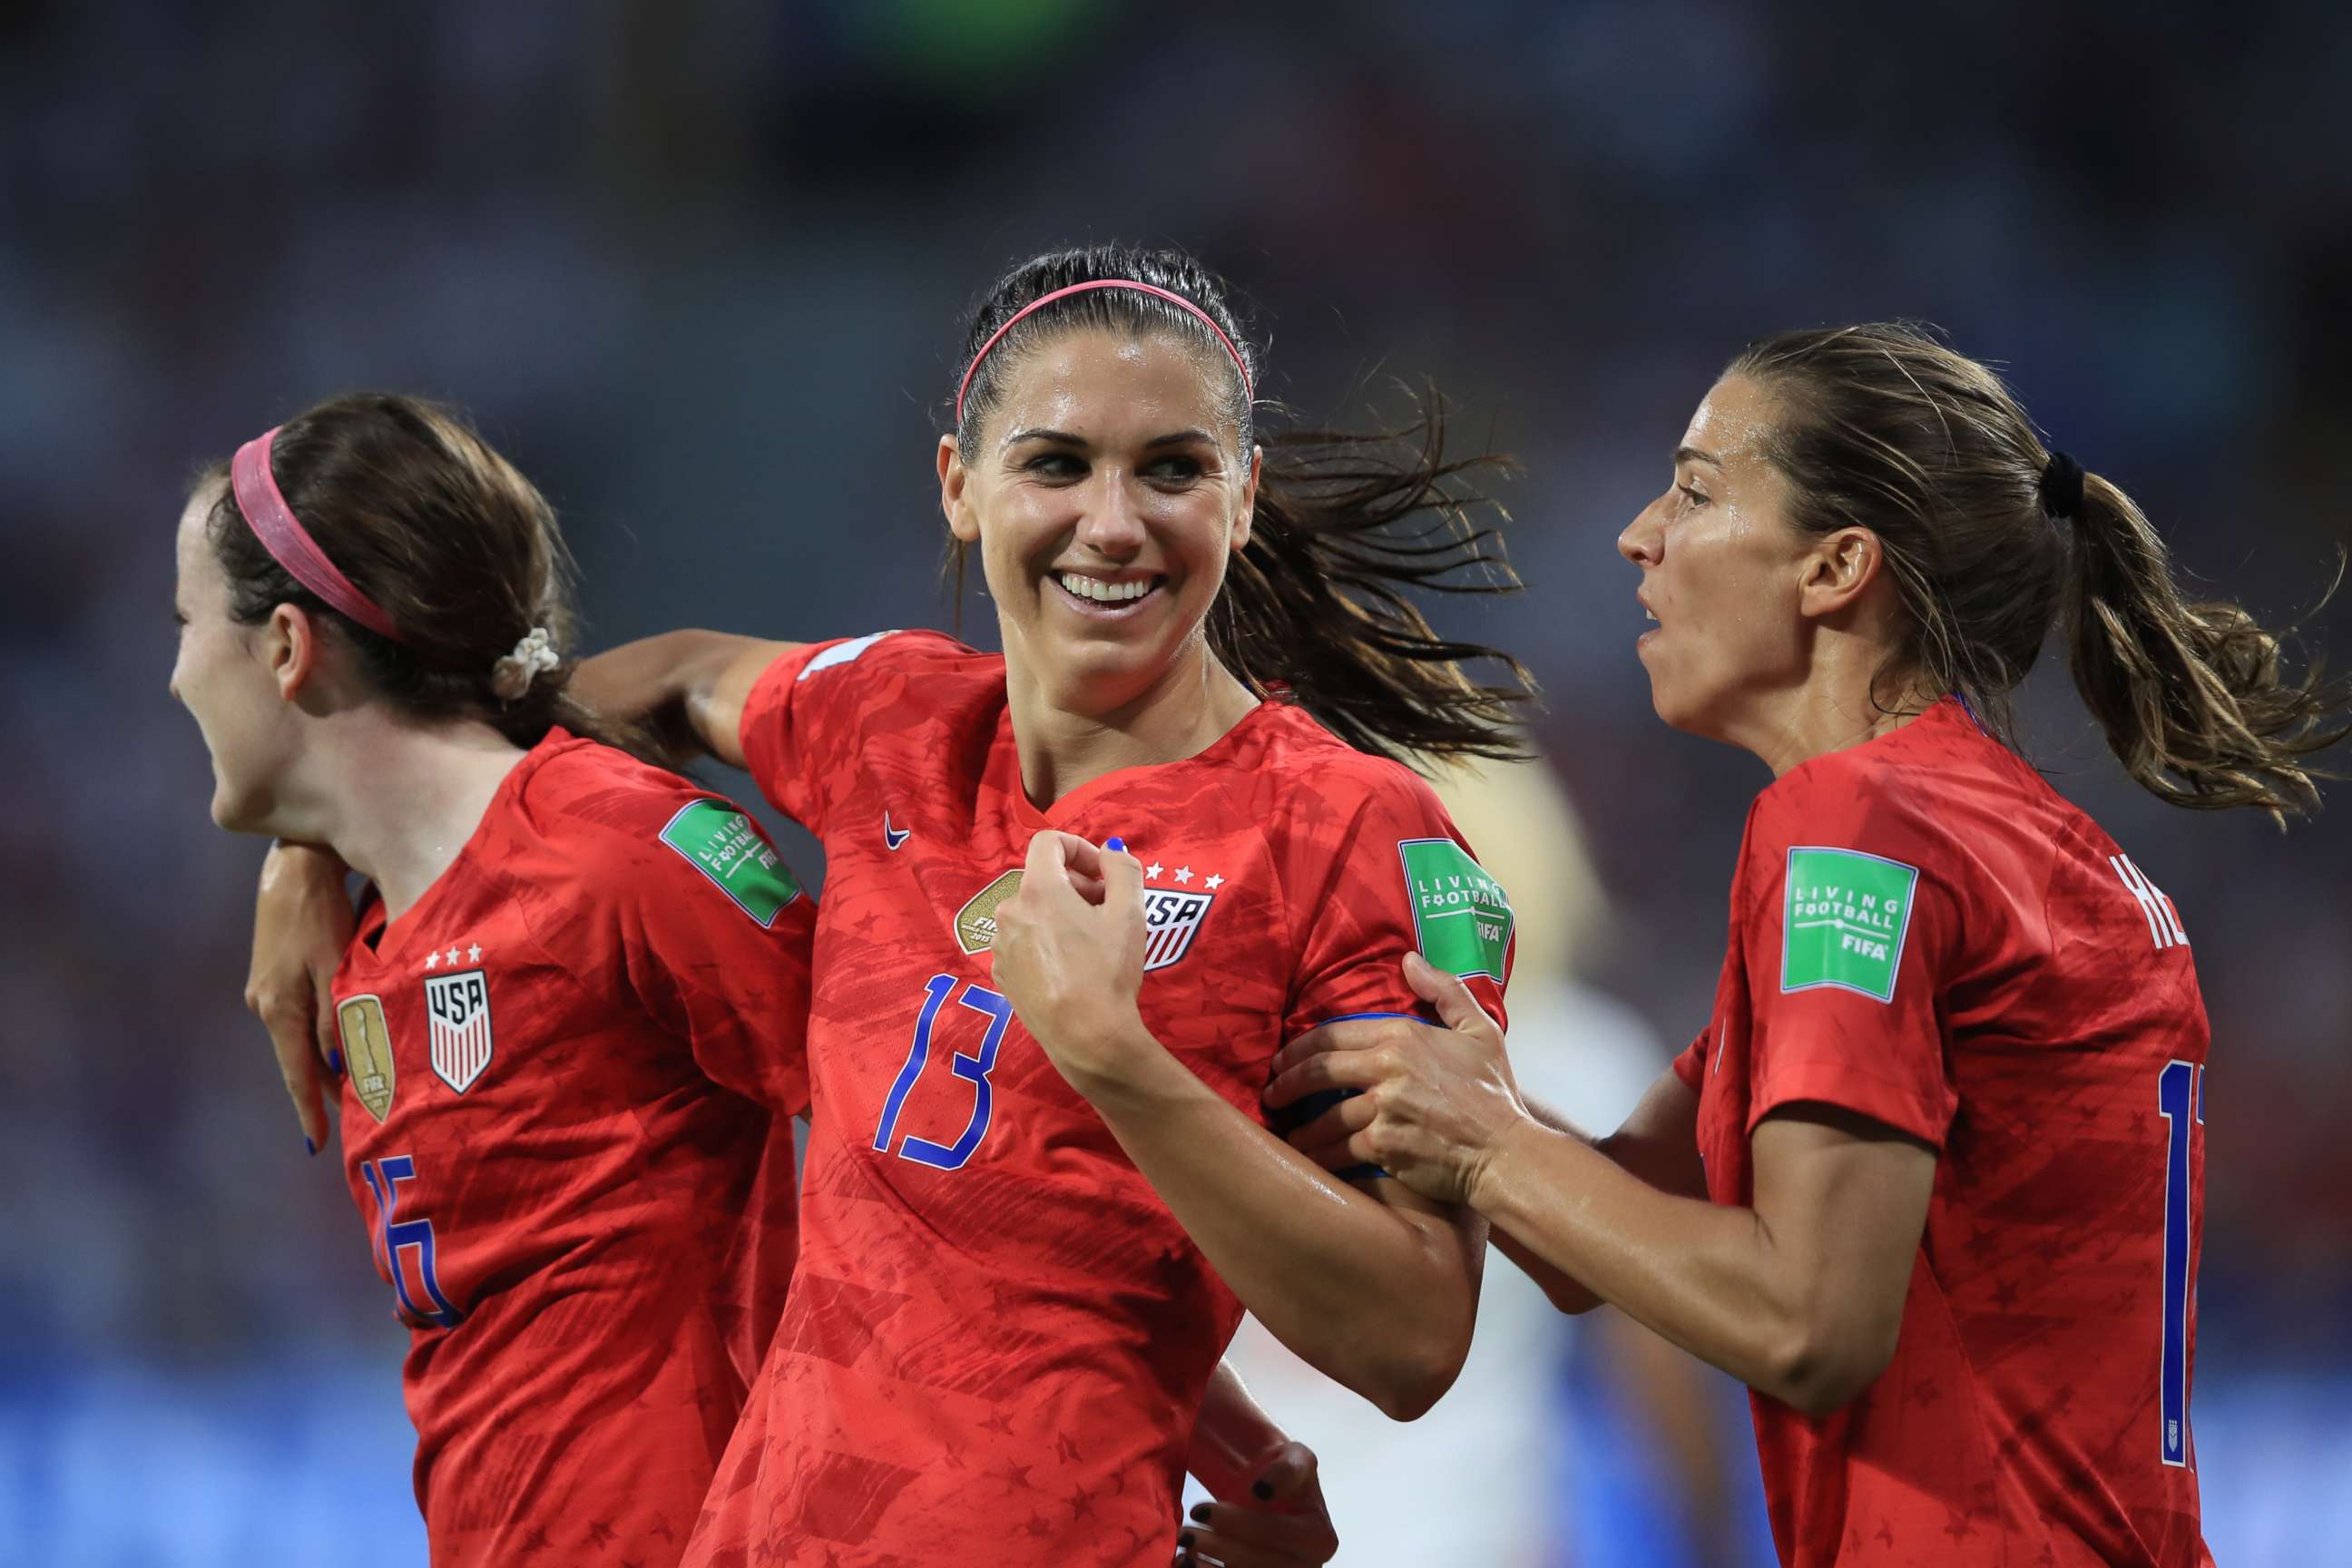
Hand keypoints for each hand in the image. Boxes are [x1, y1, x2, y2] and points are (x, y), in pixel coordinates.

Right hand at [246, 841, 354, 1153]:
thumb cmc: (322, 915)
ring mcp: (264, 989)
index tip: (317, 1145)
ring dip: (325, 1058)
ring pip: (299, 1037)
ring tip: (354, 1085)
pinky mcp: (273, 973)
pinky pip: (298, 1016)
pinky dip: (318, 1032)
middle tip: (353, 1116)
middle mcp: (264, 1005)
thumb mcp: (336, 969)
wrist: (296, 869)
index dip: (309, 1111)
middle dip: (323, 1088)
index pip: (297, 1074)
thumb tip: (336, 1063)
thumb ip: (336, 1019)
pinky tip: (339, 1039)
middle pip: (298, 1059)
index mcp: (279, 1010)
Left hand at [988, 831, 1150, 1091]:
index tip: (1104, 875)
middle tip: (1107, 910)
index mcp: (1038, 889)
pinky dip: (1046, 941)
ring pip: (1033, 911)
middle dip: (1077, 885)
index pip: (1049, 842)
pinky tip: (1070, 968)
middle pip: (1043, 878)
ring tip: (1090, 943)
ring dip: (1061, 914)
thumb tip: (1110, 855)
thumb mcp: (1130, 913)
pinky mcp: (1001, 973)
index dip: (1081, 848)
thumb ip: (1124, 869)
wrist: (1086, 1037)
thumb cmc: (1108, 972)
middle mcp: (1009, 911)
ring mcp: (1000, 944)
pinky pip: (1024, 941)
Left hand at [1176, 1442, 1338, 1567]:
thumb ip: (1288, 1469)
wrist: (1272, 1492)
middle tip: (1185, 1533)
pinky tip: (1186, 1563)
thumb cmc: (1284, 1474)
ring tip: (1183, 1555)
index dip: (1238, 1524)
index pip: (1274, 1534)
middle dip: (1219, 1549)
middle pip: (1260, 1565)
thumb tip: (1263, 1490)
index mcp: (1319, 1539)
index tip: (1202, 1509)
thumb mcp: (1296, 1457)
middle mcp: (1306, 1567)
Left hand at [1263, 952, 1530, 1204]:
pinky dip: (1319, 1157)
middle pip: (1318, 1070)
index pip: (1334, 1035)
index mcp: (1404, 1036)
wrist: (1506, 1151)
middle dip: (1286, 1082)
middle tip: (1271, 1093)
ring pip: (1323, 1116)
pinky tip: (1309, 1162)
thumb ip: (1444, 990)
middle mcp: (1388, 1068)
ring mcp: (1383, 1108)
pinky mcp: (1383, 1146)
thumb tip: (1409, 960)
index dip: (1300, 1048)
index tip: (1283, 1060)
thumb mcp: (1480, 1030)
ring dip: (1299, 1127)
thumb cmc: (1494, 1092)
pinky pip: (1337, 1149)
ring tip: (1288, 1135)